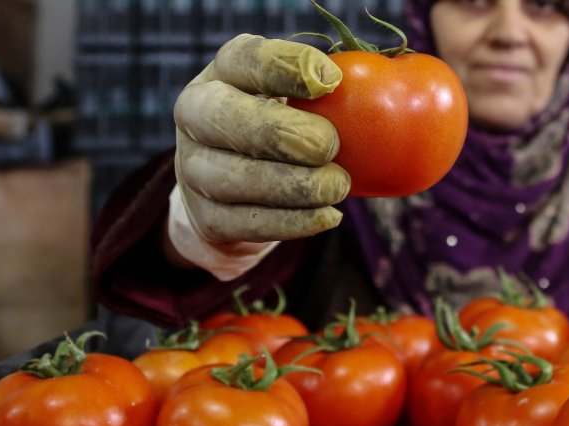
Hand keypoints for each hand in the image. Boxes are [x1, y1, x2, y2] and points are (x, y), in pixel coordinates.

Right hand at [173, 34, 349, 243]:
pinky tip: (328, 216)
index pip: (245, 59)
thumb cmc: (283, 126)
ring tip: (338, 186)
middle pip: (228, 118)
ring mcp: (193, 169)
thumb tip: (374, 84)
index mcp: (222, 73)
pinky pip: (248, 223)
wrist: (236, 189)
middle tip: (329, 145)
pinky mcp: (206, 217)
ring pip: (236, 177)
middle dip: (284, 132)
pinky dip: (293, 222)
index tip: (331, 81)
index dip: (287, 67)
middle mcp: (197, 114)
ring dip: (294, 185)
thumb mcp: (296, 97)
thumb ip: (325, 89)